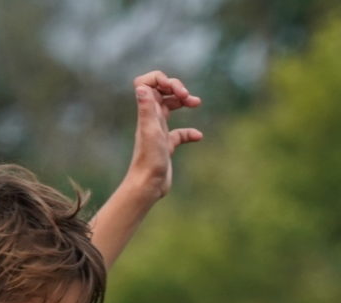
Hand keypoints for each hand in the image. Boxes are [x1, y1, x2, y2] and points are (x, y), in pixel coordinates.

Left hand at [122, 70, 203, 201]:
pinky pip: (179, 133)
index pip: (147, 82)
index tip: (176, 89)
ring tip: (196, 103)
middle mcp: (151, 118)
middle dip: (176, 87)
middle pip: (161, 91)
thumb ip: (146, 109)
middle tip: (188, 97)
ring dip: (183, 101)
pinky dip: (189, 131)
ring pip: (170, 107)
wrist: (148, 184)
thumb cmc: (149, 159)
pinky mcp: (166, 145)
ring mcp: (159, 131)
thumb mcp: (150, 131)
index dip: (161, 79)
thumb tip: (142, 87)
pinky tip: (198, 136)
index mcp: (147, 111)